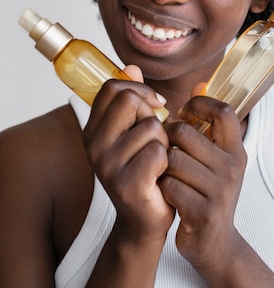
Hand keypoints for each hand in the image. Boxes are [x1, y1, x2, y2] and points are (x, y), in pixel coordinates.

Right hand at [83, 65, 174, 243]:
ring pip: (152, 127)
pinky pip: (159, 152)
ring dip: (164, 142)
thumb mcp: (134, 132)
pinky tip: (160, 175)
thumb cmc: (144, 170)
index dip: (139, 89)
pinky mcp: (127, 184)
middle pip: (131, 101)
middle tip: (155, 139)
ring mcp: (107, 166)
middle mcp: (94, 146)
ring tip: (158, 162)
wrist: (145, 220)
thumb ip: (132, 99)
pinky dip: (167, 161)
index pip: (112, 88)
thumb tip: (131, 67)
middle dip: (153, 115)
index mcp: (93, 130)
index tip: (154, 104)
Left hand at [160, 95, 246, 269]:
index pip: (223, 112)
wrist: (216, 245)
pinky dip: (161, 189)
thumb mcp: (216, 158)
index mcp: (237, 150)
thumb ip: (207, 124)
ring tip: (167, 174)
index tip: (183, 113)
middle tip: (166, 150)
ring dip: (163, 167)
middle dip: (168, 140)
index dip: (199, 106)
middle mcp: (233, 167)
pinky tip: (166, 195)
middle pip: (185, 134)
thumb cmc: (208, 192)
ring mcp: (220, 191)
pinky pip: (169, 186)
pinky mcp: (203, 212)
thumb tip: (199, 84)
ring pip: (172, 160)